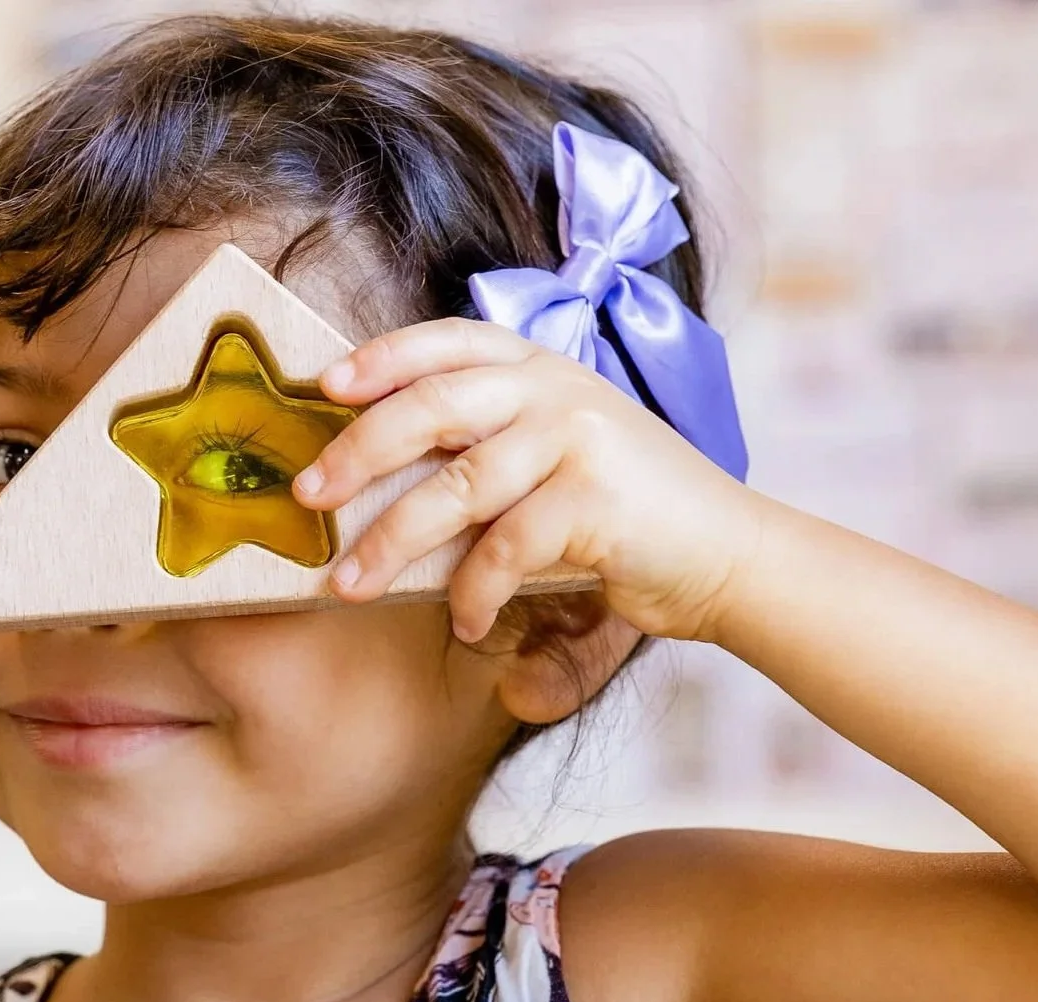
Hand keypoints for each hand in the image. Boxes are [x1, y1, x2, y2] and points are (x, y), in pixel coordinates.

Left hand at [294, 318, 771, 644]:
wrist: (729, 555)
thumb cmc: (625, 514)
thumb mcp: (554, 458)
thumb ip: (484, 451)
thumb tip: (372, 481)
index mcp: (541, 369)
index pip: (451, 341)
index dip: (384, 356)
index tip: (326, 385)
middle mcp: (557, 391)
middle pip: (432, 407)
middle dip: (358, 452)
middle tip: (307, 496)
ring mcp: (578, 440)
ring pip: (455, 487)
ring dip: (390, 542)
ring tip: (346, 584)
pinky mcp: (594, 501)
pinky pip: (504, 549)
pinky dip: (474, 593)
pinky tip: (466, 623)